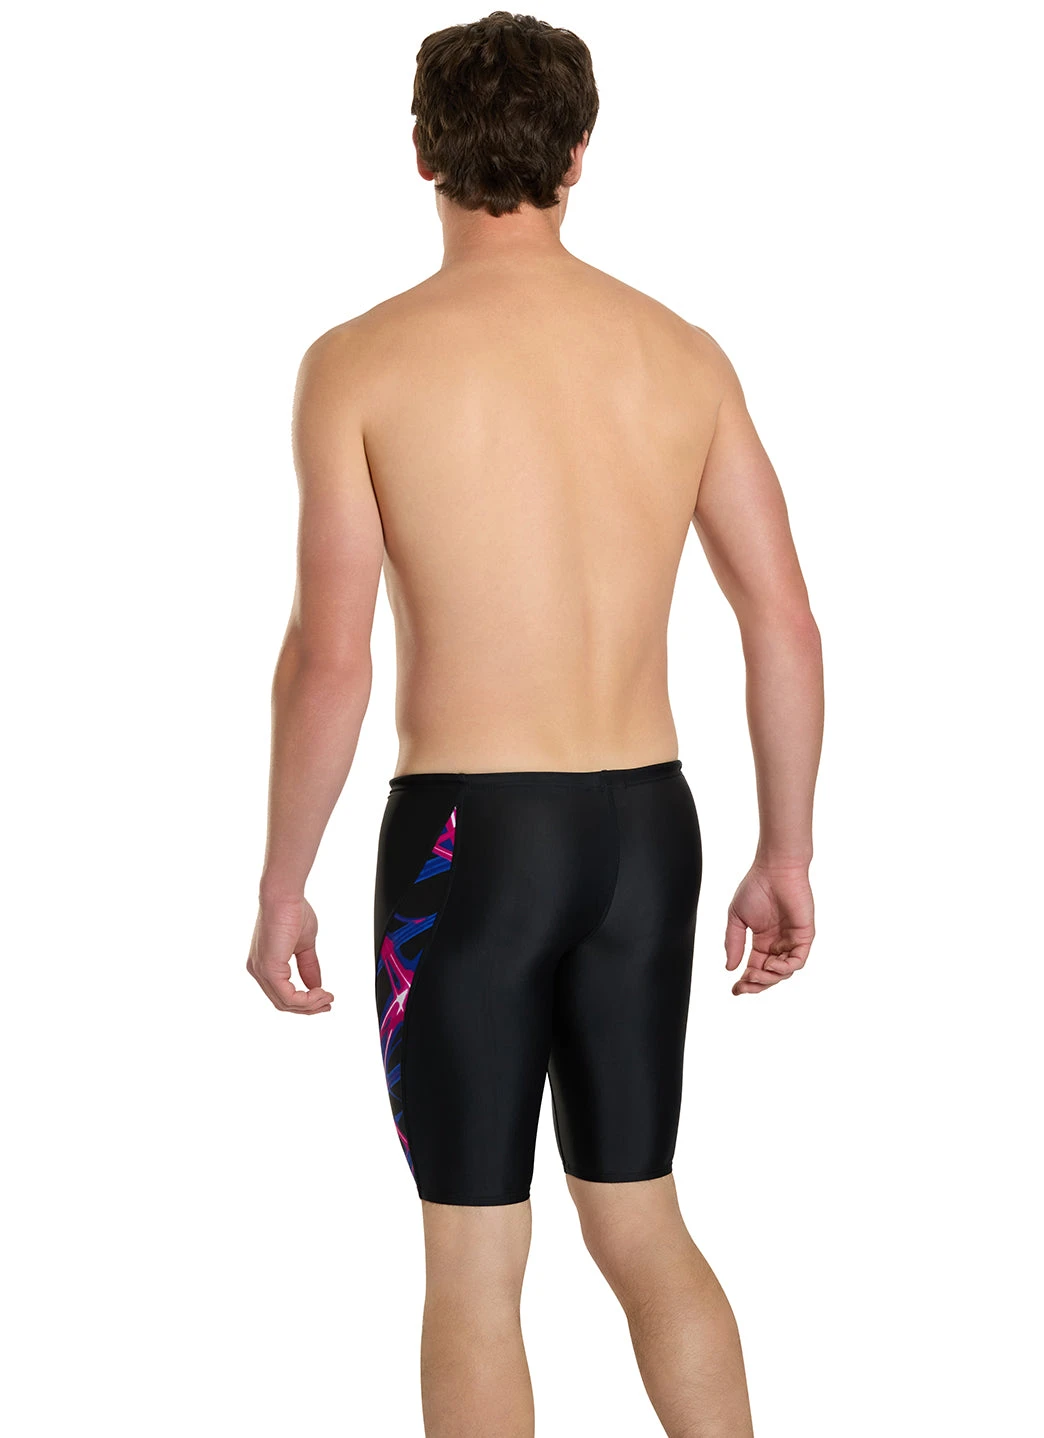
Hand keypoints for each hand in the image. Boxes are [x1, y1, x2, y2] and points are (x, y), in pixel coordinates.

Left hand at [246, 895, 334, 1014]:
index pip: (282, 994)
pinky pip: (287, 996)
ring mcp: (261, 971)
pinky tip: (320, 992)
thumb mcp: (304, 946)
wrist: (284, 895)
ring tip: (327, 997)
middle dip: (309, 1007)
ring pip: (285, 1003)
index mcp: (265, 964)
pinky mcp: (269, 969)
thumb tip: (317, 986)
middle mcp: (258, 970)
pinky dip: (306, 999)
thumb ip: (309, 967)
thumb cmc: (292, 911)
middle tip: (328, 1003)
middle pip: (283, 1003)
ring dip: (310, 1004)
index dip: (305, 1001)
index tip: (324, 998)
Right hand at [725, 864, 814, 995]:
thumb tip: (730, 968)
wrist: (773, 869)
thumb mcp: (736, 918)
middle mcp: (778, 944)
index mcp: (762, 940)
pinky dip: (785, 968)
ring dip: (768, 978)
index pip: (755, 968)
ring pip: (783, 972)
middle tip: (743, 987)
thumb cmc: (755, 887)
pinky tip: (771, 965)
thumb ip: (734, 943)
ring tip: (754, 974)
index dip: (745, 982)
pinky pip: (798, 960)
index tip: (734, 990)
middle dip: (756, 985)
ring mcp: (791, 941)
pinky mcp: (804, 935)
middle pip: (769, 975)